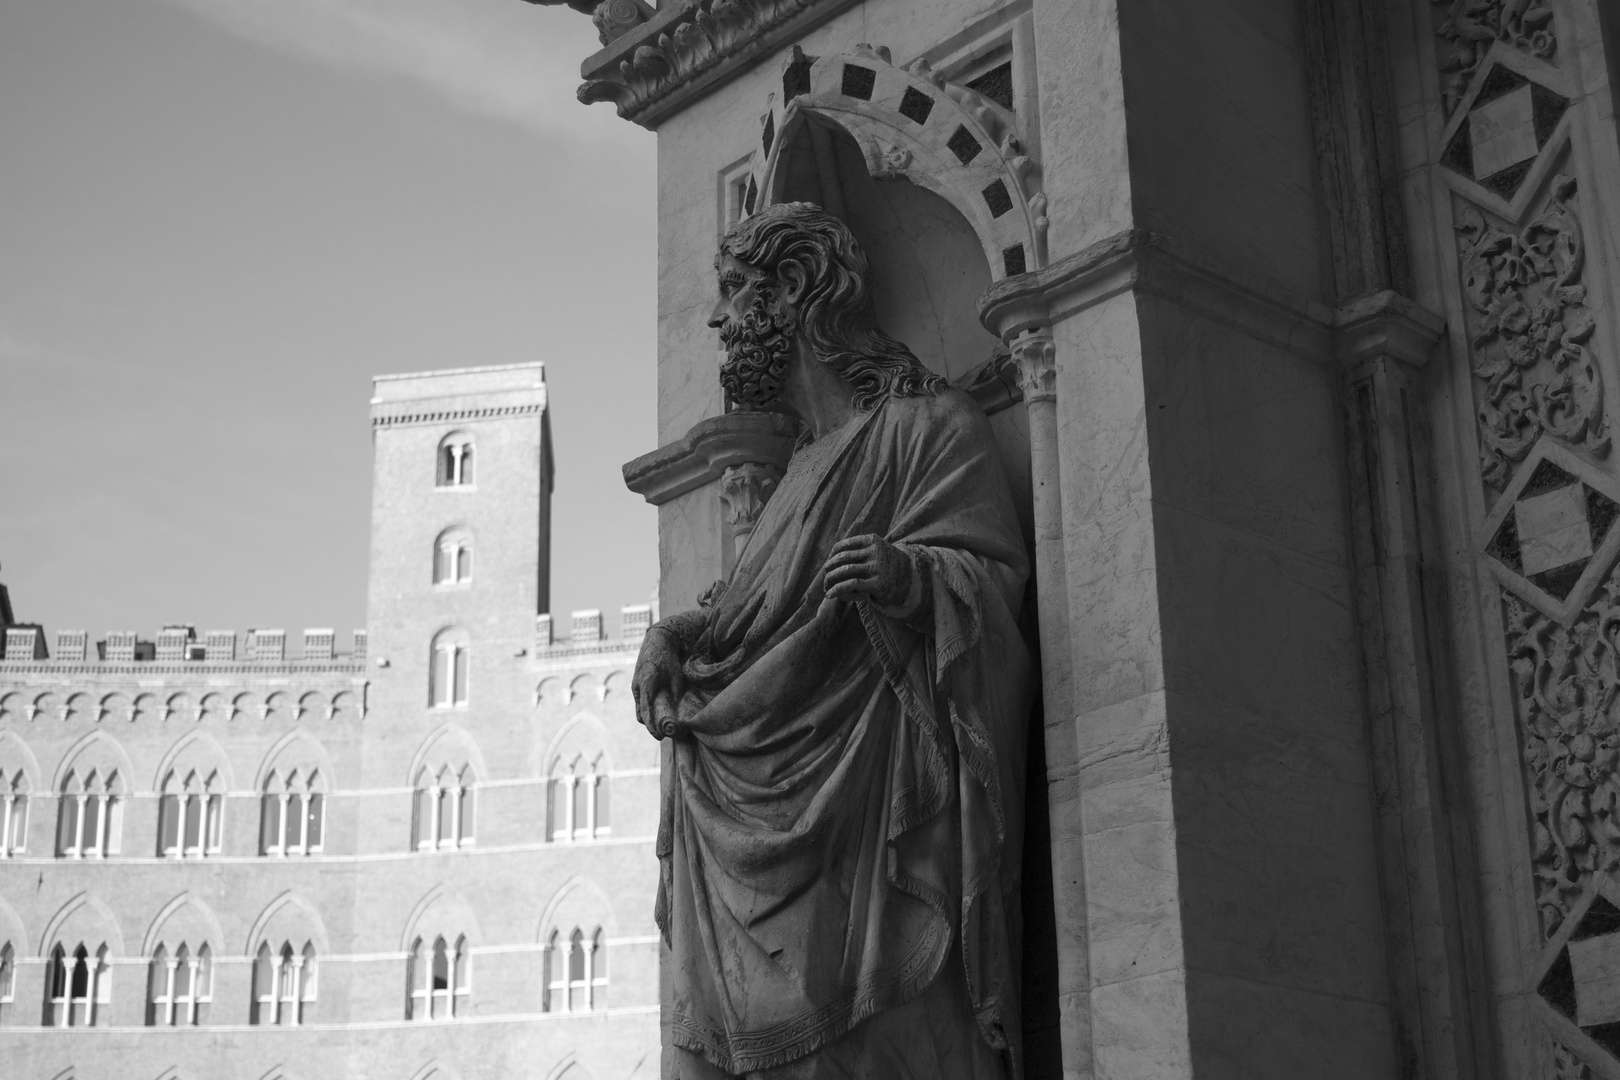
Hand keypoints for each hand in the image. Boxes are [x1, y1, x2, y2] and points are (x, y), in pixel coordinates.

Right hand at [631, 624, 687, 739]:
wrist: (657, 640)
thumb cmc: (667, 657)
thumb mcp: (675, 674)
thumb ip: (675, 691)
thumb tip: (678, 708)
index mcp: (645, 684)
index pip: (645, 710)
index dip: (651, 725)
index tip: (658, 736)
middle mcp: (637, 687)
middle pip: (641, 714)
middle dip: (650, 725)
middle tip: (664, 734)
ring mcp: (636, 686)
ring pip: (640, 709)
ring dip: (648, 718)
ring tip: (662, 726)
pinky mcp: (637, 685)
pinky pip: (641, 702)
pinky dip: (647, 710)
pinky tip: (658, 713)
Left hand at [824, 534, 912, 607]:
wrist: (910, 578)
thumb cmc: (888, 564)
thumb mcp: (878, 549)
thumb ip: (861, 547)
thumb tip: (835, 550)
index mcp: (872, 540)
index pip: (844, 545)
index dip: (832, 555)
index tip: (827, 563)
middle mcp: (875, 551)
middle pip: (843, 558)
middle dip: (829, 568)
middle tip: (824, 576)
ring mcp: (877, 567)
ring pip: (846, 570)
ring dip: (831, 579)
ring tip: (825, 587)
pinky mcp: (877, 583)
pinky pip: (851, 584)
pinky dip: (837, 589)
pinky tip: (830, 595)